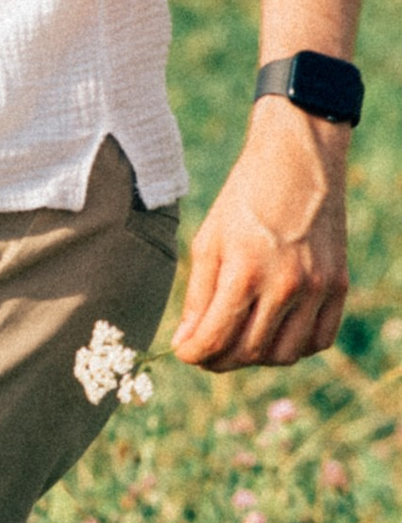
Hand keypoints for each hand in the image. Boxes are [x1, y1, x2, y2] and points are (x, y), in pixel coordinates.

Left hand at [172, 98, 351, 369]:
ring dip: (256, 358)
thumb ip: (197, 297)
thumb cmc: (244, 199)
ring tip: (238, 341)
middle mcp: (285, 286)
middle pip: (248, 353)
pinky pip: (319, 339)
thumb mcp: (208, 241)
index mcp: (245, 272)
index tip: (184, 352)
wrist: (296, 162)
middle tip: (207, 351)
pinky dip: (295, 347)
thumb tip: (186, 343)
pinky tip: (275, 333)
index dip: (193, 355)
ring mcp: (317, 288)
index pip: (215, 339)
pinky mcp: (339, 286)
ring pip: (285, 354)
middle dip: (219, 360)